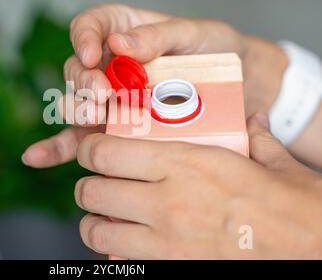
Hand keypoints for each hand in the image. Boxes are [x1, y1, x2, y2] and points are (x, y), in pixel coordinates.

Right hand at [22, 4, 287, 167]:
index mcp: (123, 30)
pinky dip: (57, 148)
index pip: (89, 26)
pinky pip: (79, 138)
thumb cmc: (216, 51)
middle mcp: (108, 65)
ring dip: (77, 113)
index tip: (91, 54)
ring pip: (77, 104)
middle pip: (78, 69)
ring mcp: (109, 99)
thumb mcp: (194, 34)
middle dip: (85, 84)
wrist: (240, 87)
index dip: (83, 38)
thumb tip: (122, 44)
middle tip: (102, 97)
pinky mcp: (113, 129)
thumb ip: (157, 35)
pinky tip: (38, 157)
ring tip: (94, 120)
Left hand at [74, 113, 321, 258]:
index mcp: (185, 163)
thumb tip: (255, 121)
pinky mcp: (171, 269)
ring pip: (97, 230)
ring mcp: (166, 242)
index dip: (89, 148)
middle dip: (88, 185)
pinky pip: (120, 261)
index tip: (92, 149)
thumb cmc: (294, 206)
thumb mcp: (273, 162)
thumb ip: (256, 137)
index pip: (106, 152)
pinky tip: (129, 243)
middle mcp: (167, 201)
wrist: (314, 250)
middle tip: (98, 182)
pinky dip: (115, 252)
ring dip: (95, 221)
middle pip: (92, 191)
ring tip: (108, 214)